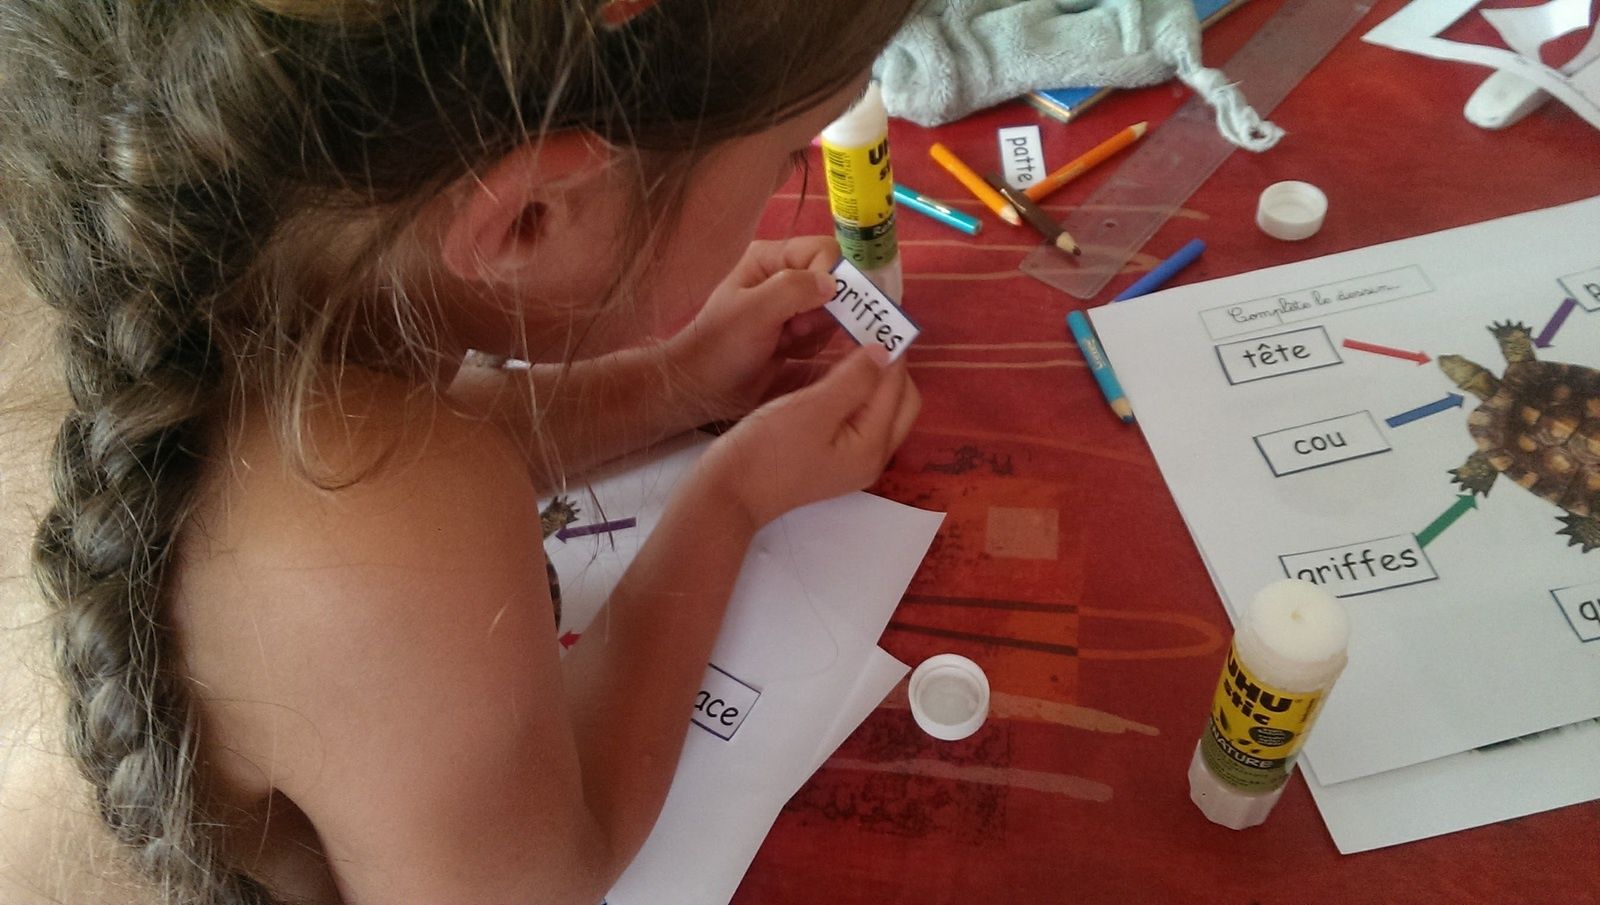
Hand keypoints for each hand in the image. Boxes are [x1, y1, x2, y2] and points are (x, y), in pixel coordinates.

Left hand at [667, 237, 842, 421]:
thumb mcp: (754, 312)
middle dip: (821, 311)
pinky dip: (810, 346)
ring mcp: (792, 306)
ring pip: (832, 311)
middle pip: (834, 282)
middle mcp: (785, 275)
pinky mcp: (797, 332)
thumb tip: (834, 283)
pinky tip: (786, 353)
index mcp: (770, 258)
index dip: (831, 276)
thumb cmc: (722, 346)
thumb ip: (794, 289)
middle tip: (794, 329)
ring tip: (784, 343)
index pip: (824, 251)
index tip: (817, 306)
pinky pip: (824, 333)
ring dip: (814, 332)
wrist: (705, 388)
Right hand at [698, 346, 920, 527]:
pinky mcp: (835, 455)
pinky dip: (856, 391)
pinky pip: (859, 416)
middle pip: (900, 400)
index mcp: (872, 446)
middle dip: (890, 365)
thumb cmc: (768, 449)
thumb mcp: (812, 408)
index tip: (878, 317)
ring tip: (852, 343)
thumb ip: (854, 379)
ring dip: (873, 376)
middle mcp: (872, 456)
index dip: (891, 350)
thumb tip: (885, 350)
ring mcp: (853, 458)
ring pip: (880, 407)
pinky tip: (836, 372)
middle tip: (867, 331)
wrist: (730, 491)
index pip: (899, 388)